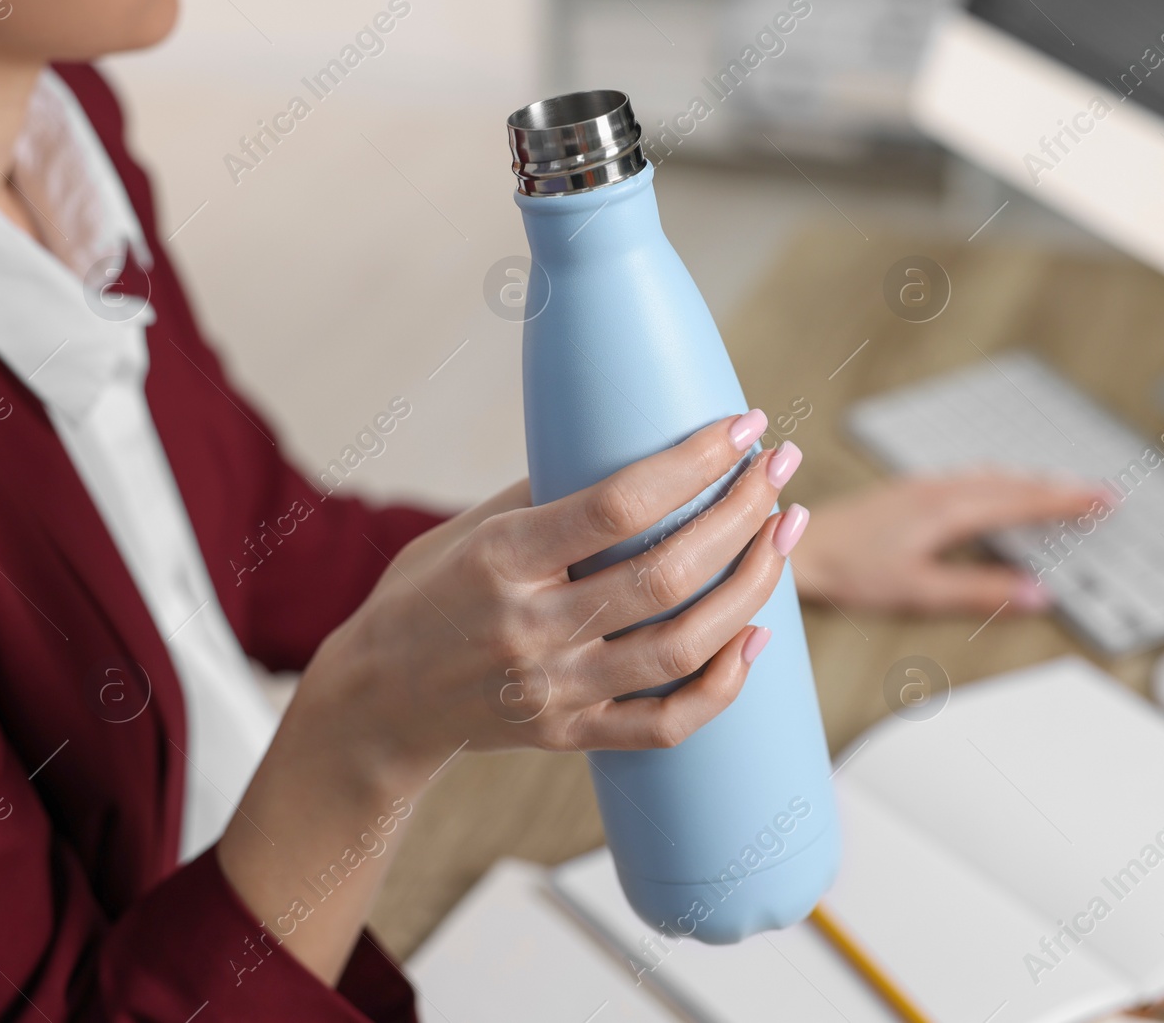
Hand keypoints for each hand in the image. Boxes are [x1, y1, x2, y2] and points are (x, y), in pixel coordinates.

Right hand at [218, 411, 806, 982]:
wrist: (376, 703)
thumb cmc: (425, 595)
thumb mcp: (467, 527)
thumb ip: (551, 494)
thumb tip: (643, 448)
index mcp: (501, 560)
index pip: (618, 505)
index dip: (694, 462)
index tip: (745, 427)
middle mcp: (530, 628)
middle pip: (667, 575)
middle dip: (742, 514)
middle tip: (782, 469)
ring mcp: (555, 690)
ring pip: (683, 647)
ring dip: (752, 586)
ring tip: (786, 532)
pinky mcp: (571, 736)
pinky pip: (667, 723)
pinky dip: (724, 684)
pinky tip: (758, 634)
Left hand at [788, 473, 1107, 616]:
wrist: (798, 546)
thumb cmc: (848, 570)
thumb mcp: (920, 591)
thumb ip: (980, 591)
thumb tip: (1037, 596)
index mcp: (950, 509)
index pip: (1024, 500)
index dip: (1068, 500)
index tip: (1107, 499)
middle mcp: (939, 490)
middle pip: (1013, 482)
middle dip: (1058, 487)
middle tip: (1100, 493)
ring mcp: (922, 487)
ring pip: (990, 476)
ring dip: (1029, 481)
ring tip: (1060, 488)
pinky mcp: (907, 492)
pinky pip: (969, 477)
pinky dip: (999, 481)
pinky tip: (995, 488)